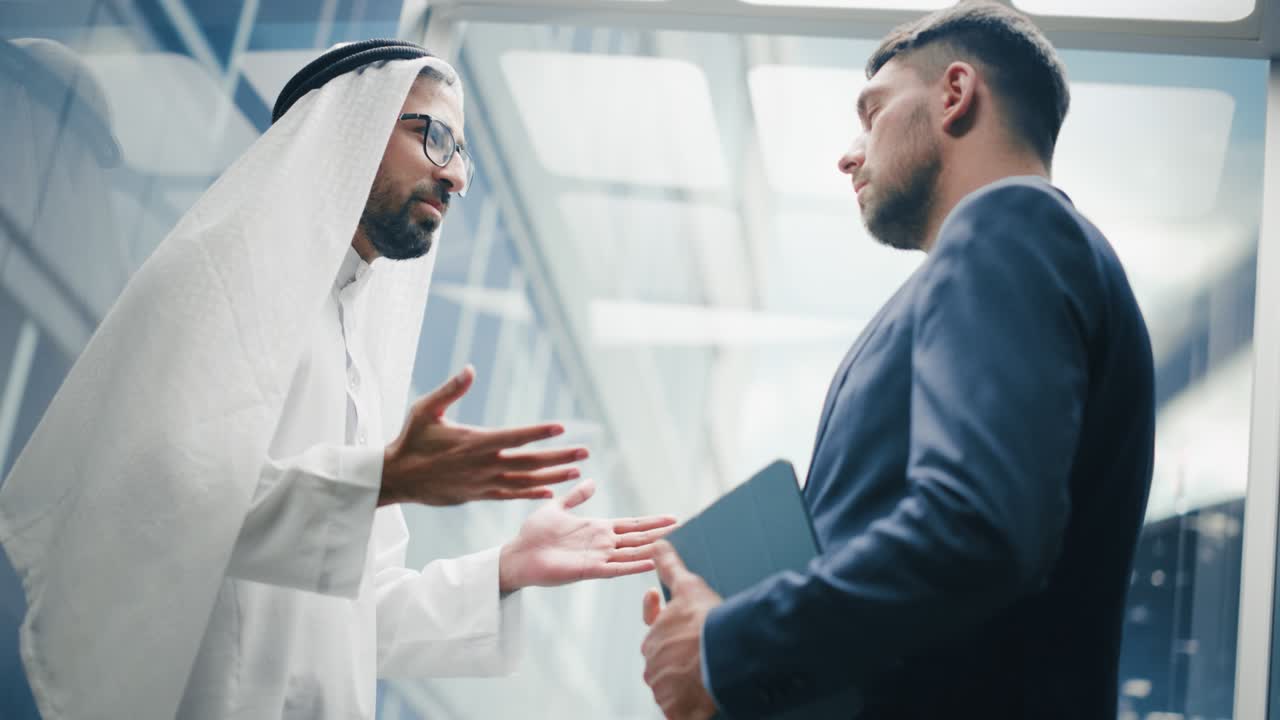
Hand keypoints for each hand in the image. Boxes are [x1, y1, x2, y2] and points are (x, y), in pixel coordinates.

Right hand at [380, 366, 587, 505]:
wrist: (397, 478)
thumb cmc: (411, 440)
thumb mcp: (426, 410)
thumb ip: (450, 390)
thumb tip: (470, 368)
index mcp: (474, 442)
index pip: (515, 437)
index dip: (539, 432)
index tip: (562, 428)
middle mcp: (483, 464)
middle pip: (529, 461)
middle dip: (559, 456)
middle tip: (585, 452)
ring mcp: (483, 483)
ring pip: (525, 481)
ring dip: (552, 476)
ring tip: (576, 472)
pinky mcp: (478, 495)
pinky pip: (511, 495)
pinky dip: (531, 493)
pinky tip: (550, 490)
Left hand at [498, 479, 676, 591]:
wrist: (518, 554)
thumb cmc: (533, 534)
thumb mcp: (557, 507)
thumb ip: (575, 496)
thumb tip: (592, 480)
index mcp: (597, 528)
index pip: (631, 524)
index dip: (651, 521)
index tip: (672, 518)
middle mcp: (602, 543)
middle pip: (638, 538)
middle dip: (660, 534)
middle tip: (684, 531)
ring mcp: (597, 557)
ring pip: (631, 553)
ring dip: (652, 550)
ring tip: (674, 546)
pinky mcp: (588, 570)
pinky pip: (615, 568)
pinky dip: (633, 566)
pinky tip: (650, 563)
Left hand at [641, 541, 720, 719]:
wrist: (726, 653)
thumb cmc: (707, 621)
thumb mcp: (688, 586)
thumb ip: (669, 566)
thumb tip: (656, 543)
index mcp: (653, 638)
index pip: (653, 634)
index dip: (663, 626)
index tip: (674, 625)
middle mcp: (653, 665)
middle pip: (664, 664)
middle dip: (679, 658)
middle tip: (702, 653)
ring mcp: (664, 690)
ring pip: (671, 688)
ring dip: (684, 684)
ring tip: (707, 676)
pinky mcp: (677, 711)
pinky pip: (679, 713)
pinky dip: (688, 709)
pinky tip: (702, 702)